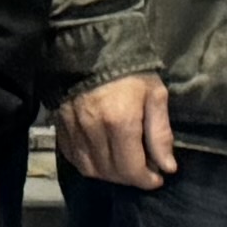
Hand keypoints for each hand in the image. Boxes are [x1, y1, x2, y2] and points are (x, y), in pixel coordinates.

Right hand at [60, 78, 175, 188]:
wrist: (91, 46)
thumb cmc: (130, 71)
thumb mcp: (155, 95)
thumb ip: (160, 133)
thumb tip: (167, 167)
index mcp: (120, 122)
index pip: (131, 168)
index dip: (146, 180)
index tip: (157, 178)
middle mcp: (93, 129)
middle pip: (111, 171)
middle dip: (130, 178)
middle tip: (143, 172)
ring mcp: (73, 128)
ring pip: (89, 168)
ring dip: (109, 175)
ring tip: (122, 167)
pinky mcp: (59, 124)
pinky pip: (72, 156)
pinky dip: (87, 163)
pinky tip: (101, 157)